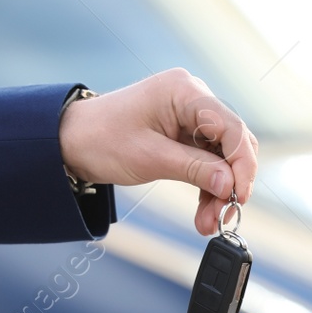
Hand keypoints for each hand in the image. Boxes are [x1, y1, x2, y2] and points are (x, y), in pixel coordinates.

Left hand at [58, 69, 257, 235]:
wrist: (71, 140)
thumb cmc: (102, 140)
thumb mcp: (150, 158)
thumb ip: (195, 169)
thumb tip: (230, 185)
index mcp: (185, 91)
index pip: (231, 127)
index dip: (241, 165)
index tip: (238, 197)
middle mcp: (193, 97)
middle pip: (232, 141)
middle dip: (229, 181)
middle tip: (222, 215)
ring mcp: (189, 113)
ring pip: (222, 155)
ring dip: (218, 188)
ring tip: (207, 221)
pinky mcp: (184, 130)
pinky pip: (207, 158)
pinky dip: (207, 184)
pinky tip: (203, 210)